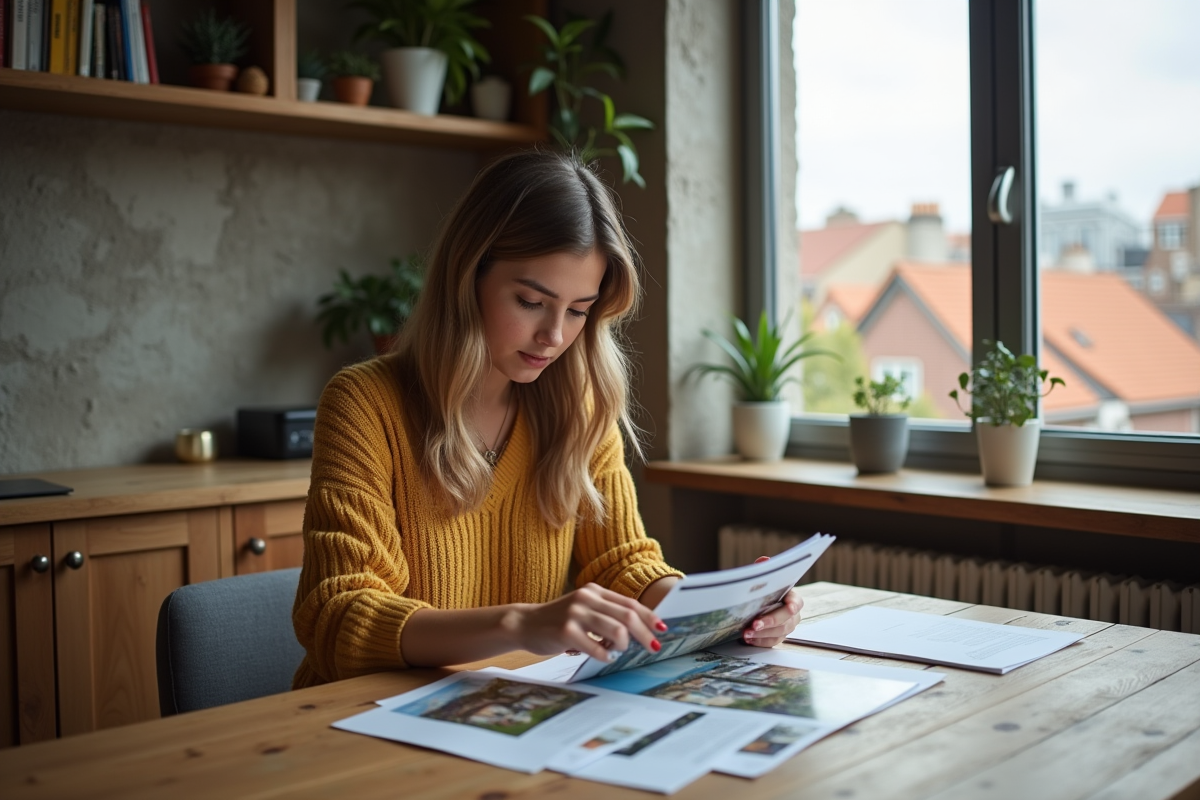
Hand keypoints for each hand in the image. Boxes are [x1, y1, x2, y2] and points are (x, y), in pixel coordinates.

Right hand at [506, 583, 667, 662]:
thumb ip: (606, 613)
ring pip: (616, 631)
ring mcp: (575, 613)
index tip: (661, 629)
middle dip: (644, 634)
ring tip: (617, 652)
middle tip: (652, 647)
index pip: (629, 603)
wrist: (524, 623)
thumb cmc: (558, 620)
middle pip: (627, 616)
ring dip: (623, 646)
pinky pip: (597, 648)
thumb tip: (639, 627)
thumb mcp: (583, 608)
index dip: (649, 617)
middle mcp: (586, 598)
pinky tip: (603, 657)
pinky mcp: (566, 632)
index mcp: (594, 590)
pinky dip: (605, 656)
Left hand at [742, 556, 804, 647]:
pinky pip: (771, 642)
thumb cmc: (763, 592)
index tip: (788, 607)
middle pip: (786, 621)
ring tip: (746, 632)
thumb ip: (763, 569)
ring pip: (778, 633)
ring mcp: (786, 627)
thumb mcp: (762, 579)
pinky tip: (749, 638)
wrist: (755, 606)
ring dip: (762, 634)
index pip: (796, 602)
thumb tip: (764, 560)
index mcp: (792, 598)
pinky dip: (759, 641)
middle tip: (755, 624)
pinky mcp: (778, 637)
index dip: (793, 605)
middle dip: (770, 622)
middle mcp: (793, 614)